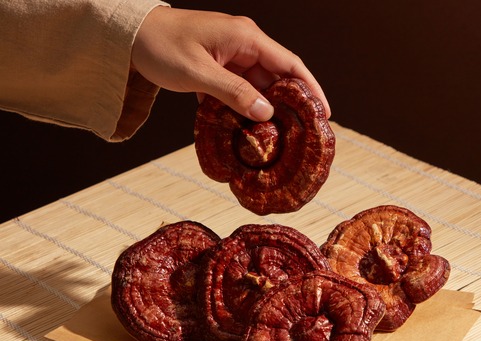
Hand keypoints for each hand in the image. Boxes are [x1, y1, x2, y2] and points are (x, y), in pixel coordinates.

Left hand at [131, 7, 330, 120]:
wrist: (127, 33)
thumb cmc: (159, 45)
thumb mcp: (197, 73)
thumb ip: (233, 93)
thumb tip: (266, 114)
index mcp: (246, 38)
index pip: (290, 64)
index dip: (311, 89)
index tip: (324, 113)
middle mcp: (244, 44)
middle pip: (278, 77)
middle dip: (290, 105)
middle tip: (302, 134)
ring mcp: (231, 55)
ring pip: (258, 86)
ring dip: (264, 110)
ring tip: (275, 137)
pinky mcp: (218, 66)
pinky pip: (239, 89)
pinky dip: (244, 107)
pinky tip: (245, 128)